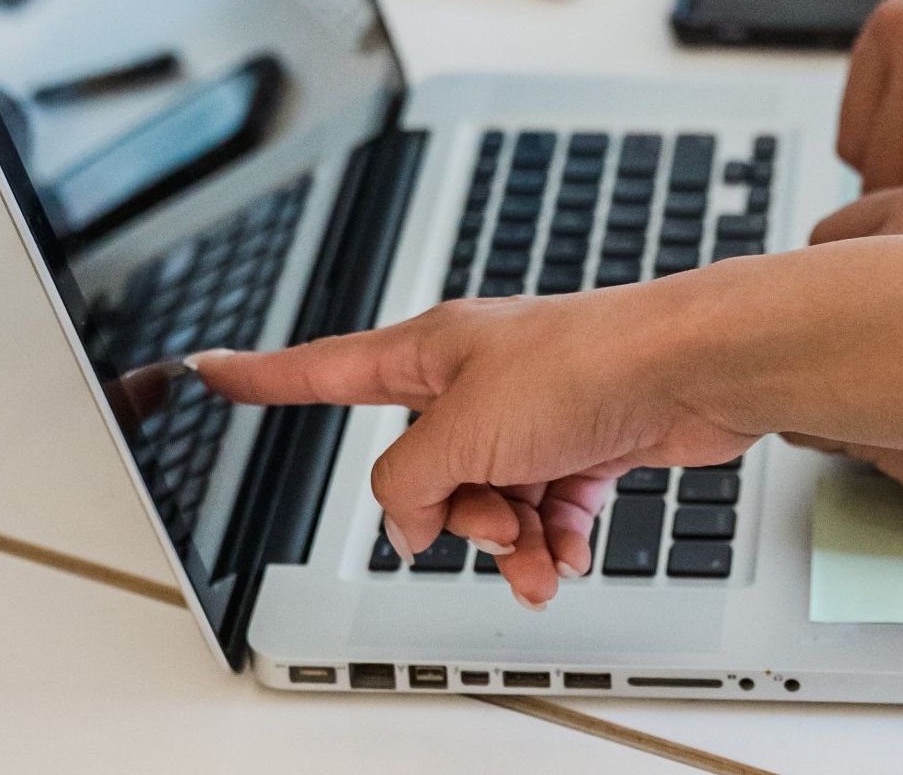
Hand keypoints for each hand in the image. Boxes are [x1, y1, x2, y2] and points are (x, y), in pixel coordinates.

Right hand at [192, 282, 756, 611]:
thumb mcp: (463, 433)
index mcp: (432, 352)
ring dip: (509, 538)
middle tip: (489, 516)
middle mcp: (478, 378)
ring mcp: (531, 410)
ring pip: (487, 498)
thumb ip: (408, 483)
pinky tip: (571, 551)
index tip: (215, 369)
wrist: (687, 367)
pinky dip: (553, 536)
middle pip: (423, 467)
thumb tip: (406, 519)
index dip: (266, 375)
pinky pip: (543, 507)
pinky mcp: (581, 439)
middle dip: (452, 513)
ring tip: (541, 550)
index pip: (326, 367)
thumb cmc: (586, 362)